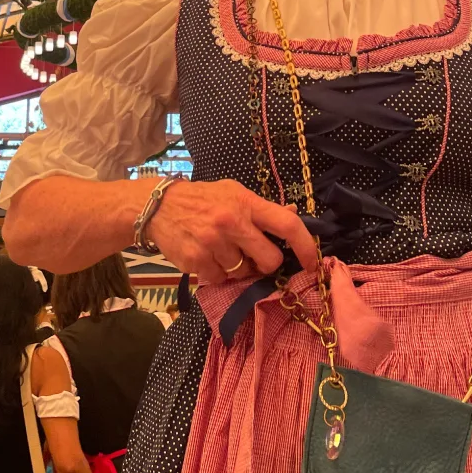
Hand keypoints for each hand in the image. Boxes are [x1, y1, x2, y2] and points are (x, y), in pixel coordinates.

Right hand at [150, 178, 318, 284]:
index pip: (287, 225)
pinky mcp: (196, 261)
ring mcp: (213, 244)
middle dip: (266, 264)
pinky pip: (220, 279)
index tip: (313, 263)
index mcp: (246, 203)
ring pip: (243, 273)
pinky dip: (217, 273)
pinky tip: (206, 256)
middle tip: (253, 255)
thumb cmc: (202, 199)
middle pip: (270, 260)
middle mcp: (232, 223)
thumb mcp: (234, 193)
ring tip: (222, 250)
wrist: (158, 207)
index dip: (305, 246)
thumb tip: (293, 213)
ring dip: (238, 268)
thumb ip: (262, 208)